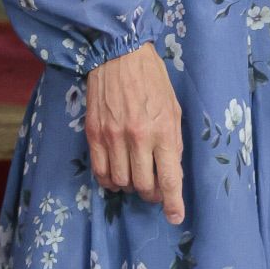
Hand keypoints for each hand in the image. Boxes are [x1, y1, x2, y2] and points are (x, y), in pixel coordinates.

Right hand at [84, 44, 185, 224]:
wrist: (118, 52)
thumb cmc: (152, 78)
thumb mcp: (173, 108)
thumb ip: (173, 141)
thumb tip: (171, 172)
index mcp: (162, 130)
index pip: (169, 180)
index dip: (173, 204)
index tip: (175, 216)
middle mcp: (137, 137)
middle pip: (144, 186)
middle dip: (152, 192)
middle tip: (154, 185)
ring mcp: (113, 136)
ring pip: (121, 182)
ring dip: (131, 185)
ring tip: (135, 174)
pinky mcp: (94, 133)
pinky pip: (100, 172)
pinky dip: (109, 179)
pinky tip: (115, 172)